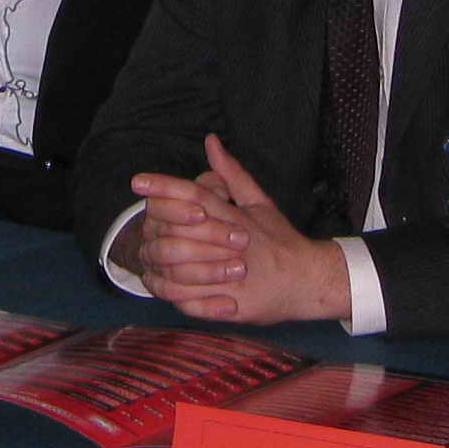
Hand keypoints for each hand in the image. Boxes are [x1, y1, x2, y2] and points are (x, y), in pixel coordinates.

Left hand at [125, 137, 351, 326]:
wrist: (310, 281)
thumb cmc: (280, 240)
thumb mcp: (258, 203)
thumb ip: (231, 174)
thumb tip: (211, 141)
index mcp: (236, 218)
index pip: (195, 196)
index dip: (165, 187)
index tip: (138, 180)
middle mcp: (233, 246)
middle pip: (183, 232)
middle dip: (157, 228)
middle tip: (139, 223)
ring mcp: (234, 278)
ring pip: (183, 271)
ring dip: (162, 264)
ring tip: (147, 259)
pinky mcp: (236, 306)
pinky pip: (196, 304)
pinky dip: (177, 296)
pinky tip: (164, 288)